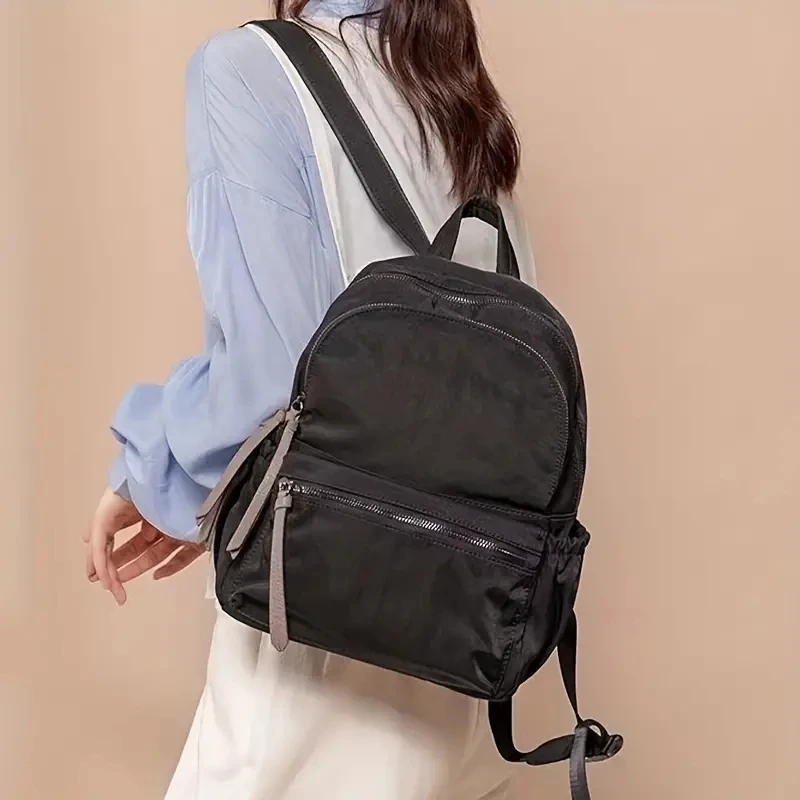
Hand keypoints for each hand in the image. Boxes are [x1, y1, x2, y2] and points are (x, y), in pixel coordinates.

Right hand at [85, 488, 204, 604]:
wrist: (206, 483)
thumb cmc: (161, 483)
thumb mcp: (121, 499)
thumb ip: (102, 521)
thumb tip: (87, 539)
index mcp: (137, 501)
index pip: (114, 529)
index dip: (101, 552)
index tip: (93, 573)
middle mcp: (156, 513)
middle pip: (134, 543)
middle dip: (116, 563)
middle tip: (104, 582)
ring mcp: (177, 525)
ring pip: (155, 552)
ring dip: (137, 568)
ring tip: (120, 585)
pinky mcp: (197, 535)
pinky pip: (184, 555)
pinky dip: (171, 567)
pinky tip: (158, 576)